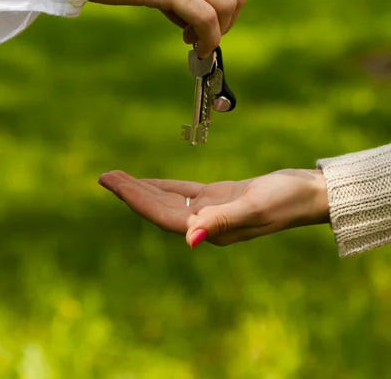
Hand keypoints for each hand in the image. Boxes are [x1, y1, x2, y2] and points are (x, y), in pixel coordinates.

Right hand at [91, 0, 247, 57]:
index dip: (218, 1)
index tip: (200, 17)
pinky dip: (210, 38)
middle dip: (226, 19)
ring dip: (219, 30)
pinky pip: (206, 17)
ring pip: (226, 3)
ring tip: (195, 40)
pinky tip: (198, 47)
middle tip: (202, 34)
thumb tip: (191, 8)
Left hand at [98, 169, 329, 247]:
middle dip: (131, 192)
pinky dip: (165, 185)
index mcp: (211, 229)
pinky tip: (150, 181)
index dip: (136, 199)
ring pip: (169, 200)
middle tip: (104, 176)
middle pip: (160, 208)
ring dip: (144, 189)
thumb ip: (222, 220)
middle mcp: (206, 223)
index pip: (163, 215)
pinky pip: (185, 191)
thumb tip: (189, 238)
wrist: (309, 195)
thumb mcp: (255, 207)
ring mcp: (213, 210)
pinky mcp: (221, 198)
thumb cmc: (286, 200)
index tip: (113, 182)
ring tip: (118, 178)